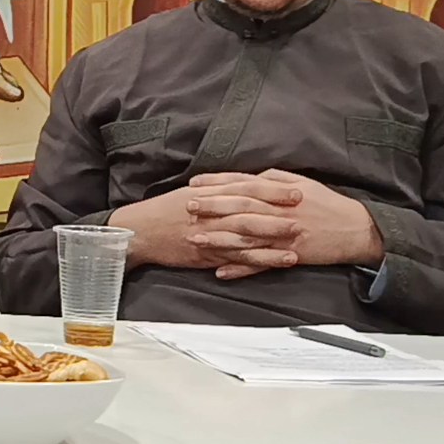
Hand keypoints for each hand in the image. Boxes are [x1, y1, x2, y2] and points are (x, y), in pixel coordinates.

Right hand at [111, 177, 303, 272]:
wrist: (139, 231)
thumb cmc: (162, 212)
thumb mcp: (188, 193)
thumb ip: (215, 189)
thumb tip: (239, 183)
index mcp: (208, 195)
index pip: (246, 190)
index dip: (272, 190)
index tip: (295, 190)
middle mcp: (211, 213)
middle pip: (251, 210)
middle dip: (279, 210)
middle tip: (305, 210)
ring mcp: (210, 235)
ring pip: (248, 235)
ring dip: (276, 236)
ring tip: (301, 238)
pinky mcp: (208, 254)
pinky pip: (239, 258)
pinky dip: (263, 260)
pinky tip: (282, 261)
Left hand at [189, 170, 382, 278]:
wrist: (357, 230)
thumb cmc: (328, 204)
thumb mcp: (302, 182)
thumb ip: (273, 178)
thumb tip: (250, 176)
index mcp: (280, 193)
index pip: (243, 184)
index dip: (217, 183)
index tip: (195, 184)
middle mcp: (279, 213)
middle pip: (240, 208)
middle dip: (211, 207)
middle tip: (187, 207)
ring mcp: (283, 236)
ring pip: (246, 237)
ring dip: (218, 239)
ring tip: (195, 239)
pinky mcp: (289, 255)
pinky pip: (261, 264)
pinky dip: (241, 268)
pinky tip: (221, 271)